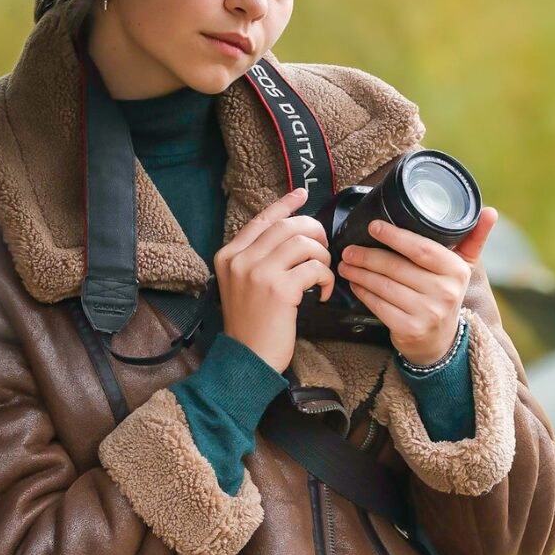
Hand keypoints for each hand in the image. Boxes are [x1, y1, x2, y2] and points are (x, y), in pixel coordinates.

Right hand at [214, 187, 335, 372]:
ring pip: (304, 242)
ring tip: (322, 275)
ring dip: (322, 256)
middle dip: (314, 232)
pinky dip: (326, 279)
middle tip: (323, 248)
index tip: (301, 194)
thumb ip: (258, 258)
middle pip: (287, 226)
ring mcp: (258, 272)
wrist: (246, 359)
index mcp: (229, 255)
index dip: (285, 204)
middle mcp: (240, 259)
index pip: (262, 219)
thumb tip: (290, 233)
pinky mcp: (279, 289)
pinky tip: (323, 294)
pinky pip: (314, 268)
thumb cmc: (250, 325)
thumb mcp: (241, 285)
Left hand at [336, 206, 499, 365]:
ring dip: (360, 273)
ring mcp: (427, 313)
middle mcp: (444, 293)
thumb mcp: (463, 267)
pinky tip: (355, 284)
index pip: (421, 249)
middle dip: (367, 256)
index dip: (395, 236)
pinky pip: (378, 305)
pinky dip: (363, 292)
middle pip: (397, 267)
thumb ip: (473, 238)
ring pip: (384, 286)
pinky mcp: (409, 329)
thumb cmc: (446, 294)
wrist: (441, 341)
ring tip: (346, 264)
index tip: (374, 226)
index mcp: (456, 271)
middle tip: (349, 249)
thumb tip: (489, 211)